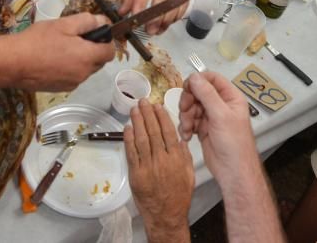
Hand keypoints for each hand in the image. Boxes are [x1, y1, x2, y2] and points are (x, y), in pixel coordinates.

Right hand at [10, 13, 115, 90]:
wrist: (12, 63)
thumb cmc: (39, 40)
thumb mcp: (64, 24)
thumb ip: (88, 21)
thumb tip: (104, 22)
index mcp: (87, 57)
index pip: (110, 52)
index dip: (106, 41)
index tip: (95, 34)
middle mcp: (83, 74)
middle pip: (99, 62)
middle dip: (93, 50)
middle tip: (75, 38)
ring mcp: (72, 84)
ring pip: (85, 70)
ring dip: (80, 60)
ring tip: (61, 48)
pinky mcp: (60, 89)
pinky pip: (73, 77)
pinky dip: (69, 69)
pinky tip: (53, 60)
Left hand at [115, 0, 185, 32]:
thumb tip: (124, 13)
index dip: (141, 4)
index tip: (136, 17)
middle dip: (157, 18)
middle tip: (149, 30)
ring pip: (175, 3)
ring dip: (168, 19)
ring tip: (158, 30)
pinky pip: (183, 3)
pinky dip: (177, 15)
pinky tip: (168, 22)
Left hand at [125, 100, 193, 242]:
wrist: (166, 215)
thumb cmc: (179, 196)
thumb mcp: (189, 174)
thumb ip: (184, 155)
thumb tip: (180, 139)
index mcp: (176, 158)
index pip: (168, 131)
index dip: (161, 117)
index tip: (157, 106)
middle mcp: (162, 159)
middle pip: (153, 131)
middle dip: (147, 114)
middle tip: (143, 101)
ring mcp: (147, 166)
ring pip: (141, 139)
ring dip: (137, 122)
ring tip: (134, 109)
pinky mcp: (136, 174)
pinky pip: (131, 153)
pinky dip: (128, 139)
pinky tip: (127, 128)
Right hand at [178, 72, 257, 182]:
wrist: (232, 171)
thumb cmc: (234, 143)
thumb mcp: (220, 115)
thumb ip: (207, 95)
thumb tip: (194, 77)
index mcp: (231, 97)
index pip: (212, 79)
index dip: (198, 81)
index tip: (187, 88)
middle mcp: (221, 104)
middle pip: (198, 92)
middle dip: (189, 101)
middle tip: (185, 111)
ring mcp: (212, 117)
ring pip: (192, 107)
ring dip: (186, 116)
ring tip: (187, 128)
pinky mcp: (203, 128)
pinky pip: (190, 121)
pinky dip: (186, 126)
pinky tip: (187, 136)